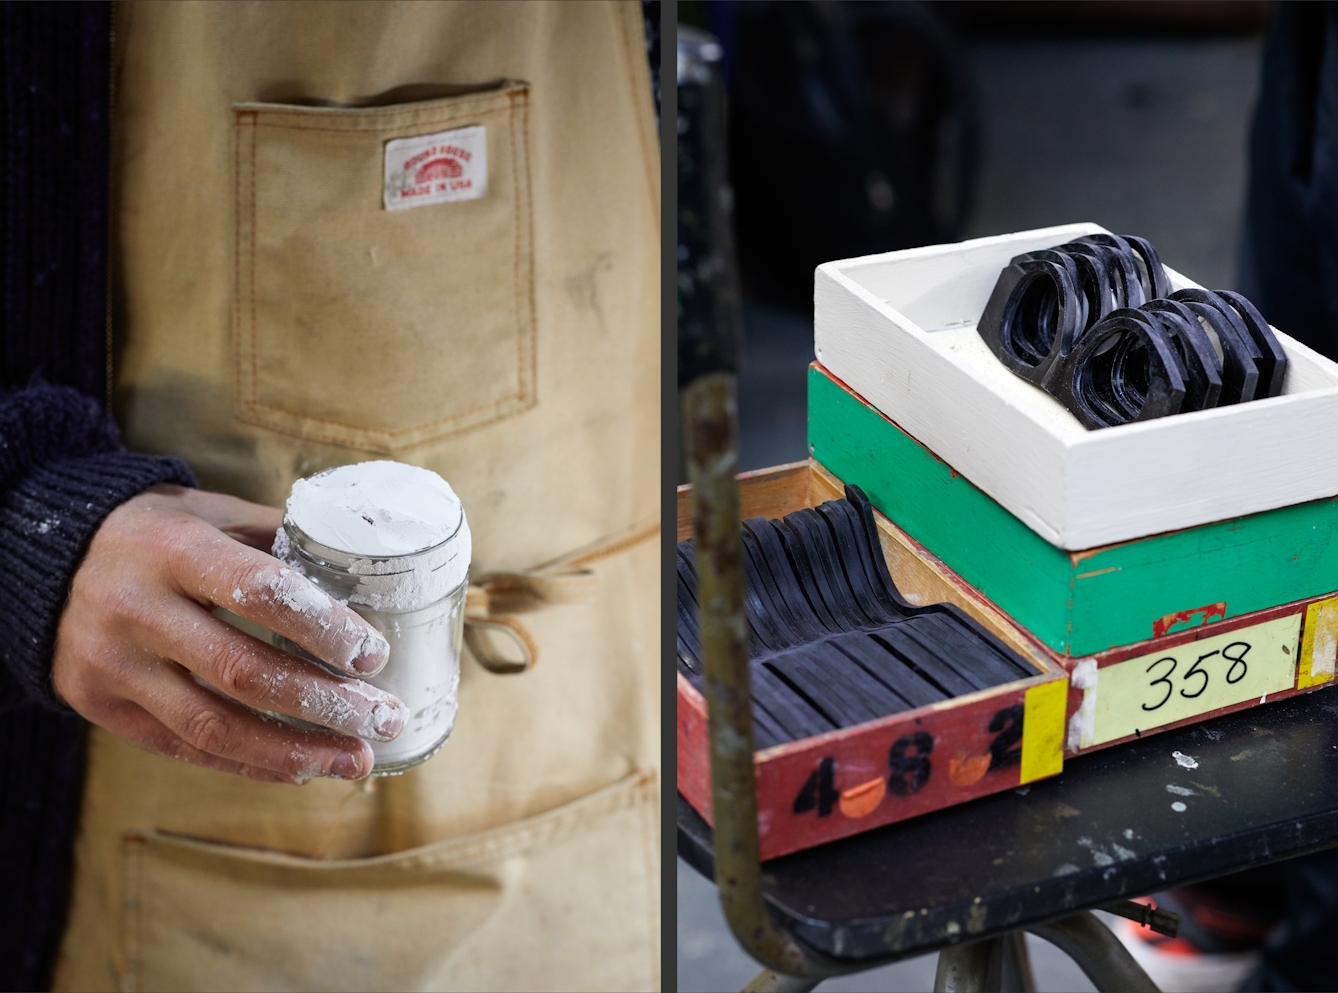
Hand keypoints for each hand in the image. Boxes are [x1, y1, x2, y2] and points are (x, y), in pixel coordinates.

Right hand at [52, 484, 403, 783]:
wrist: (46, 560)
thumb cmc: (153, 533)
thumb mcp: (211, 513)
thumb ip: (278, 540)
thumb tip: (365, 571)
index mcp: (174, 550)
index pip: (259, 592)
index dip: (323, 627)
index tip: (373, 655)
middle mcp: (137, 610)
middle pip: (243, 671)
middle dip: (325, 704)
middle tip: (383, 719)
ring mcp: (114, 664)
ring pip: (214, 725)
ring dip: (295, 751)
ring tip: (355, 760)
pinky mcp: (101, 706)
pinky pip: (185, 746)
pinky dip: (250, 762)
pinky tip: (300, 767)